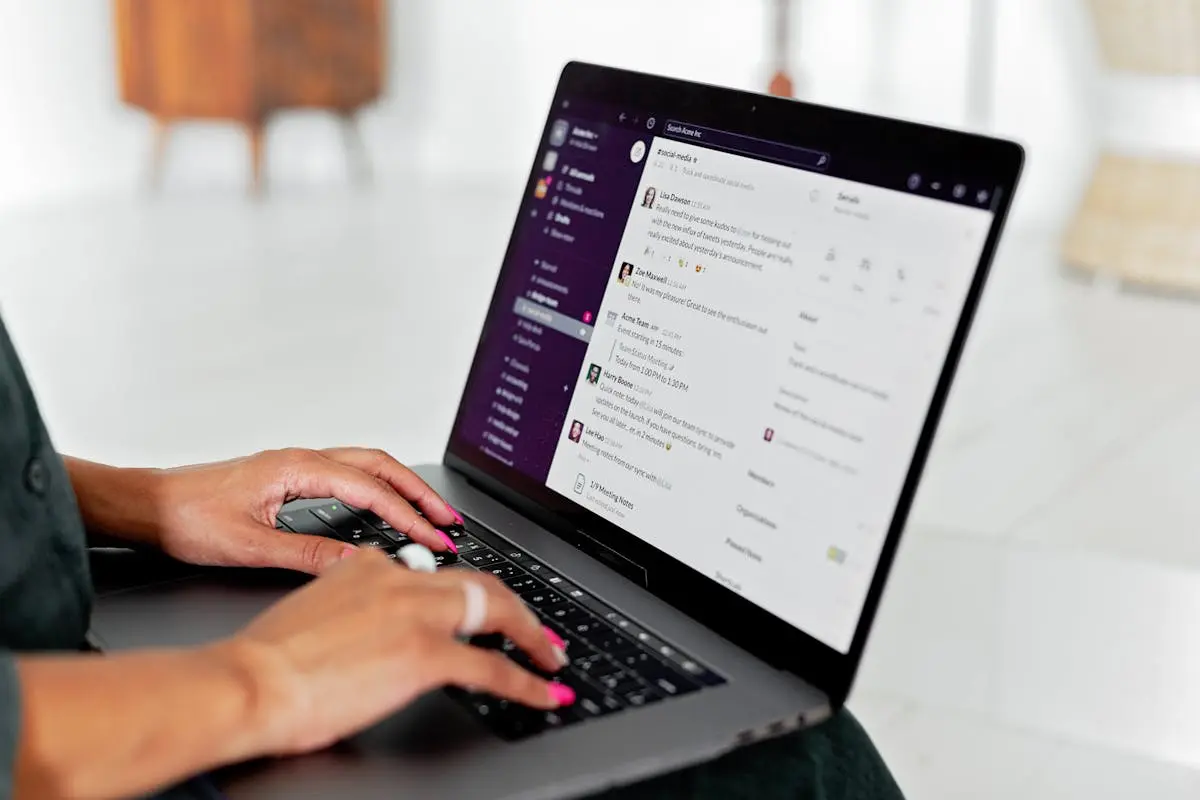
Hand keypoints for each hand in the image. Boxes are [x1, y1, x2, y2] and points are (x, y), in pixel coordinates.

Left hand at [67, 448, 463, 574]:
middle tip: (449, 520)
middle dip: (420, 492)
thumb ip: (306, 555)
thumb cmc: (185, 519)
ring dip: (401, 487)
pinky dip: (378, 489)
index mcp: (296, 469)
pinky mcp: (289, 478)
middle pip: (379, 466)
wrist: (146, 506)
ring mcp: (296, 466)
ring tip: (428, 513)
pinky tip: (383, 509)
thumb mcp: (249, 545)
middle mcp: (301, 460)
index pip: (371, 489)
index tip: (434, 538)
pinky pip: (348, 475)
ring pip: (366, 466)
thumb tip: (356, 564)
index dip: (409, 515)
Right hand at [217, 550, 574, 755]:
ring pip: (496, 612)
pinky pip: (492, 668)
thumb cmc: (267, 661)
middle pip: (480, 584)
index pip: (437, 573)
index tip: (485, 606)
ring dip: (533, 637)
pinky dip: (526, 681)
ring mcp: (416, 614)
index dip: (471, 592)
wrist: (248, 681)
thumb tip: (374, 625)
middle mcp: (399, 580)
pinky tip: (542, 693)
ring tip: (550, 657)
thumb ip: (353, 606)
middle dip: (518, 609)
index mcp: (370, 566)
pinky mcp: (424, 654)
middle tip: (537, 632)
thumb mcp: (314, 611)